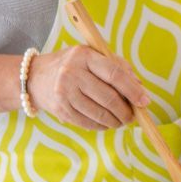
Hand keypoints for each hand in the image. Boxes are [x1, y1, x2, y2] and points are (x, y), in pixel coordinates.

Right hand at [26, 46, 148, 130]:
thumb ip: (118, 67)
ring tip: (123, 121)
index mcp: (85, 56)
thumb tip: (139, 87)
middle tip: (134, 116)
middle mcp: (72, 73)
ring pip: (99, 113)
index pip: (114, 74)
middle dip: (126, 111)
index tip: (145, 101)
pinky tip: (107, 123)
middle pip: (108, 97)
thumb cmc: (73, 64)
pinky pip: (87, 123)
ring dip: (116, 121)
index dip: (133, 90)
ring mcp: (64, 92)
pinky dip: (102, 126)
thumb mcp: (93, 56)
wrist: (36, 77)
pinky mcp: (60, 109)